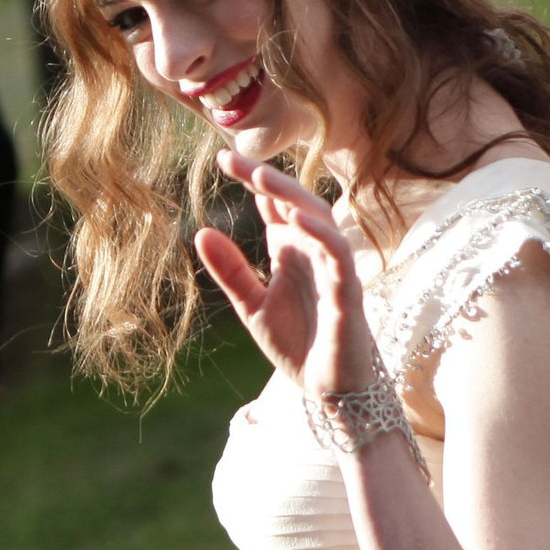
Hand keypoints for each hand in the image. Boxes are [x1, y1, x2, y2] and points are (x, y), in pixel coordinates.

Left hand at [194, 150, 380, 395]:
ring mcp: (333, 268)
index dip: (253, 179)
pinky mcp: (348, 292)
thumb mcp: (252, 306)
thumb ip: (230, 270)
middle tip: (235, 158)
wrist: (328, 391)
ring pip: (319, 218)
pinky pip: (338, 254)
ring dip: (291, 196)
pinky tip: (295, 220)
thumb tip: (201, 230)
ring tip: (261, 177)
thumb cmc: (298, 344)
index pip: (272, 205)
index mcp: (291, 250)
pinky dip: (320, 234)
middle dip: (267, 178)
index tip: (223, 158)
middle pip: (294, 202)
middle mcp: (313, 251)